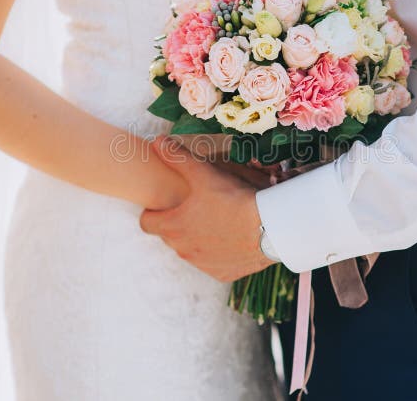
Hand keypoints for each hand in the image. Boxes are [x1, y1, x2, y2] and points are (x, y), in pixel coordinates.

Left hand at [140, 136, 274, 281]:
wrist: (270, 228)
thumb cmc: (233, 200)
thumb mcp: (203, 173)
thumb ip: (177, 157)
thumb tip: (157, 142)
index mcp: (173, 227)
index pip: (147, 222)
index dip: (154, 212)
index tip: (167, 204)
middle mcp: (183, 250)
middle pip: (170, 236)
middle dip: (179, 223)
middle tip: (197, 208)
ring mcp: (203, 265)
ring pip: (192, 251)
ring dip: (198, 239)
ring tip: (218, 221)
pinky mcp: (223, 274)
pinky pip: (214, 263)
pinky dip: (219, 253)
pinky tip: (233, 239)